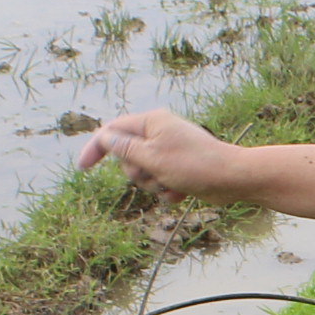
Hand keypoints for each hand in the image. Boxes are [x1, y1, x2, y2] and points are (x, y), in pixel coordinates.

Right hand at [78, 108, 244, 198]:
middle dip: (137, 173)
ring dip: (154, 185)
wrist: (233, 179)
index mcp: (151, 122)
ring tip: (173, 183)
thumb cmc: (194, 165)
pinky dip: (168, 191)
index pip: (112, 131)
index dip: (95, 148)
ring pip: (143, 174)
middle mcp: (159, 133)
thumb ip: (125, 148)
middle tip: (154, 174)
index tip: (82, 168)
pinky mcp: (179, 169)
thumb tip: (105, 137)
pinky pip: (160, 183)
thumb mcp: (152, 157)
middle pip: (127, 158)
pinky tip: (183, 191)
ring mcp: (169, 151)